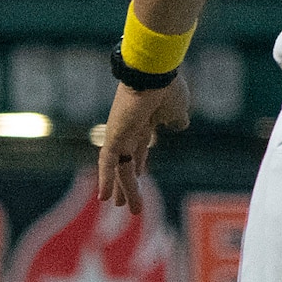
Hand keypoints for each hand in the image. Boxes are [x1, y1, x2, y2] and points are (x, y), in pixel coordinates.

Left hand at [97, 75, 190, 214]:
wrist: (156, 73)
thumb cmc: (168, 87)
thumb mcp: (178, 109)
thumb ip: (177, 119)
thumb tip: (178, 124)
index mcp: (145, 123)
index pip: (139, 149)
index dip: (138, 165)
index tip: (139, 178)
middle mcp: (129, 130)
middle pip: (126, 162)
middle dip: (126, 183)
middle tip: (122, 202)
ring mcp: (120, 133)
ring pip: (119, 167)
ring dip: (122, 188)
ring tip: (123, 208)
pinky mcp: (114, 135)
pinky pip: (108, 162)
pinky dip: (105, 179)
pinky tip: (103, 198)